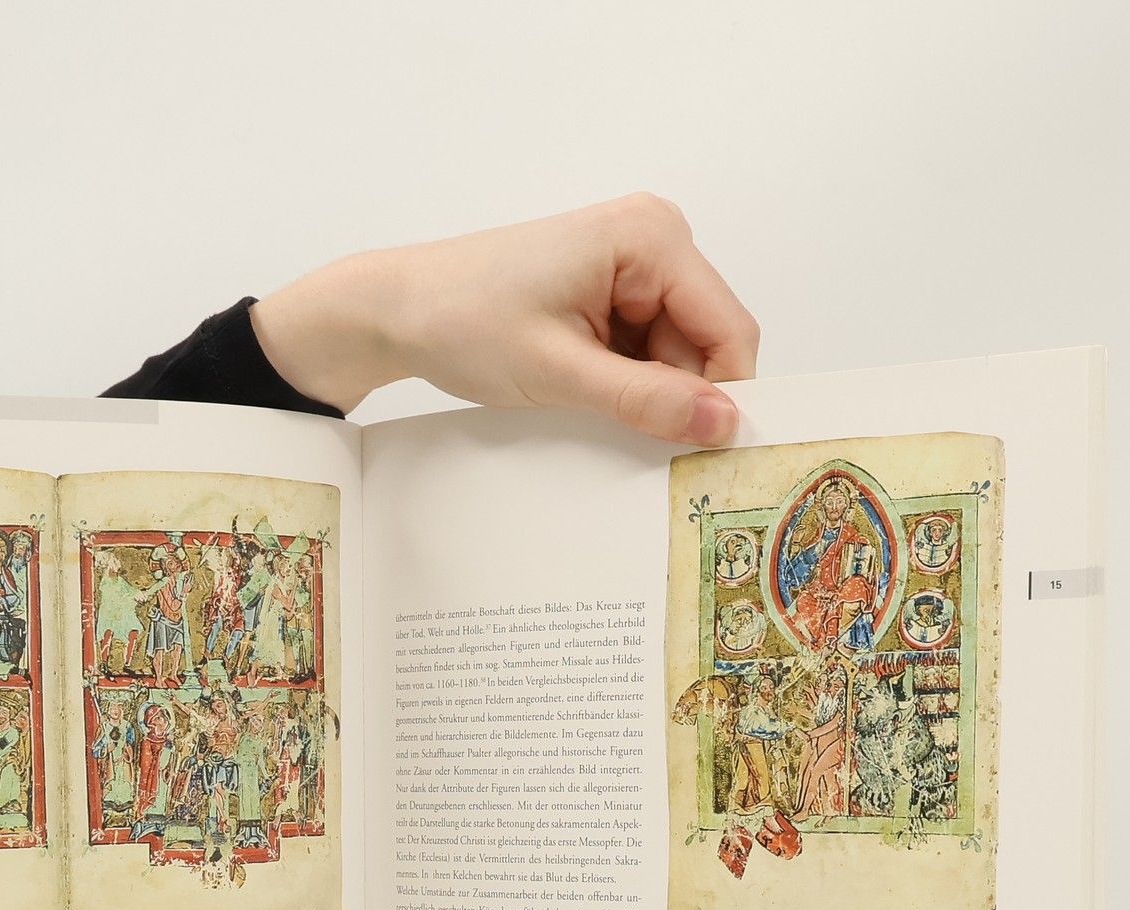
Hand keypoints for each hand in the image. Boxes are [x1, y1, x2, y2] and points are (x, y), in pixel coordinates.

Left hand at [250, 193, 759, 443]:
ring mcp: (633, 266)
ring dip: (644, 392)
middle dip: (675, 394)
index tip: (703, 451)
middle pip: (706, 343)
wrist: (400, 310)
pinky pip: (646, 352)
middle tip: (620, 429)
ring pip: (676, 355)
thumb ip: (646, 399)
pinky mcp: (612, 292)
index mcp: (651, 237)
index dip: (723, 394)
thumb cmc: (465, 320)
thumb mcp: (560, 372)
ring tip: (581, 399)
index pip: (730, 328)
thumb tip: (723, 423)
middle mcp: (654, 239)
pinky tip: (581, 390)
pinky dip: (625, 383)